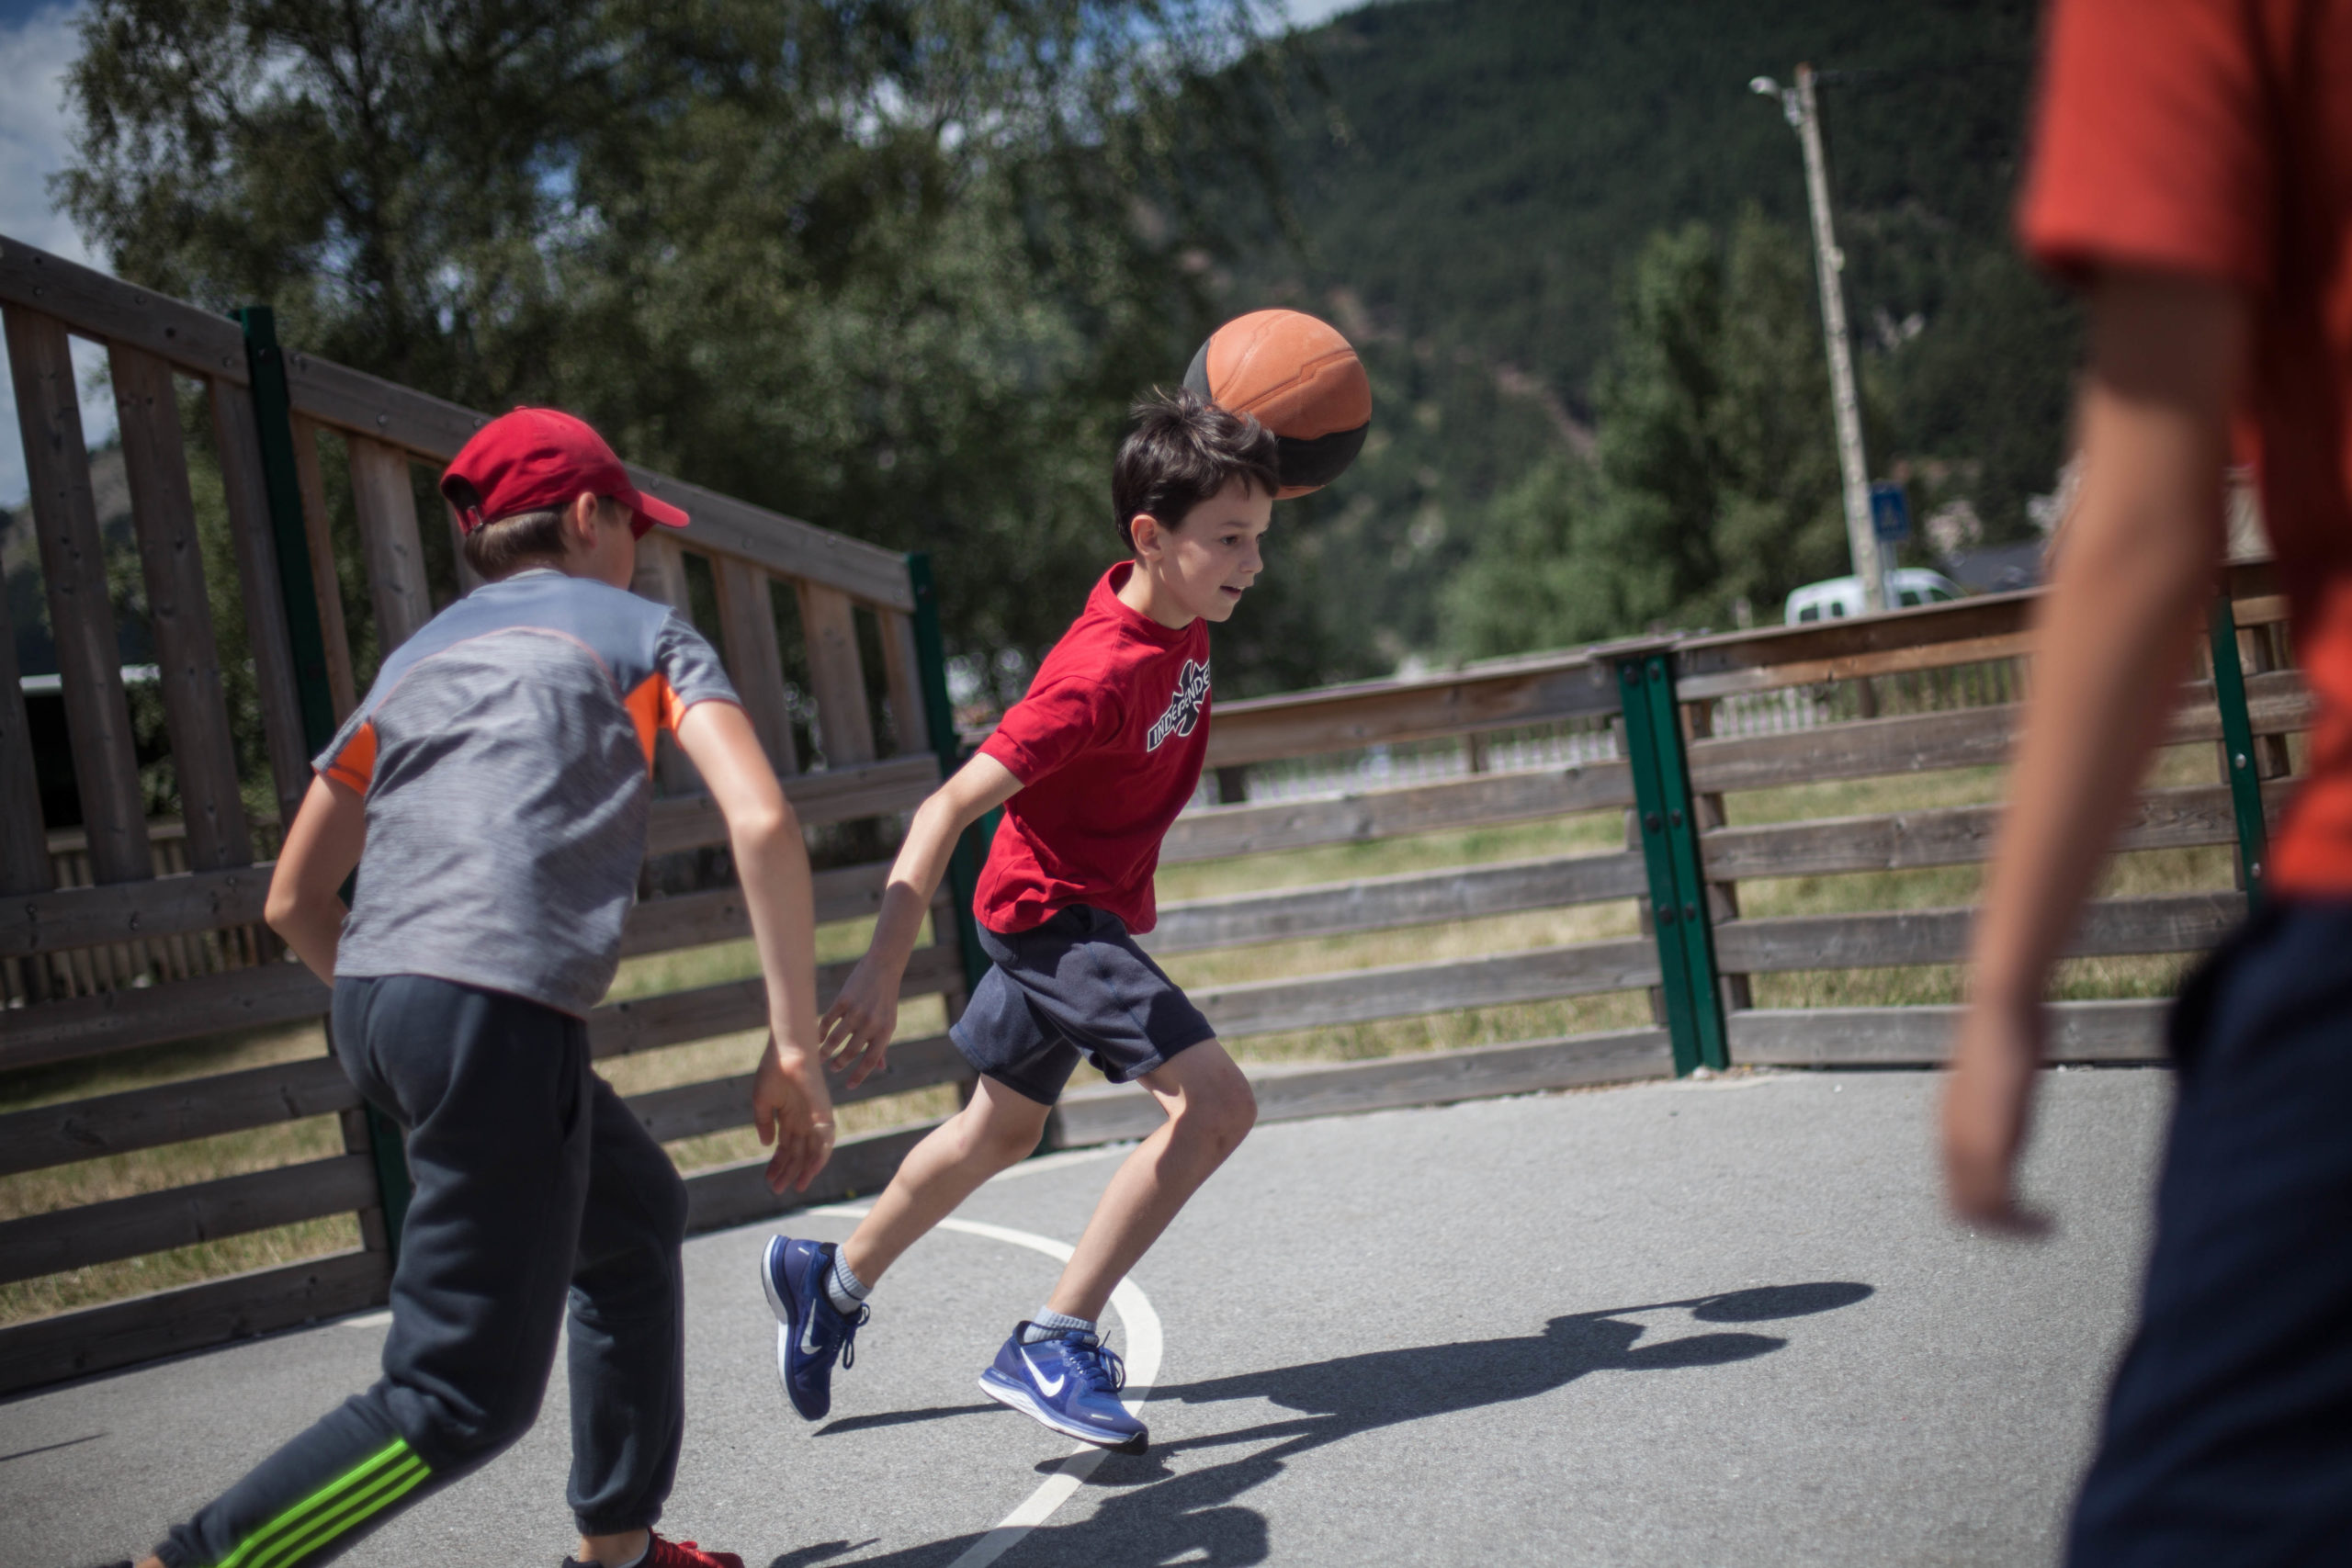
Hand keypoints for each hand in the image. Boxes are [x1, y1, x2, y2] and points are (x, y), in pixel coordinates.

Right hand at [752, 1034, 835, 1194]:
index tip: (768, 1179)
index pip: (784, 1148)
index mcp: (788, 1117)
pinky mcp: (824, 1114)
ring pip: (811, 1151)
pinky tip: (812, 1171)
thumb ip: (764, 1124)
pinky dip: (820, 1156)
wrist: (788, 1052)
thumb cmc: (773, 1071)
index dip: (776, 1164)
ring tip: (795, 1186)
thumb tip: (766, 1145)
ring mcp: (814, 1118)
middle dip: (787, 1172)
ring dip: (803, 1169)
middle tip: (777, 1189)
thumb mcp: (762, 1102)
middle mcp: (803, 1121)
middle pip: (797, 1153)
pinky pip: (826, 1139)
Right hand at [820, 954, 900, 1089]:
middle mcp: (871, 1023)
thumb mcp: (888, 1022)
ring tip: (819, 1057)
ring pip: (836, 1038)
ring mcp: (857, 1011)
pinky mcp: (843, 1000)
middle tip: (831, 1069)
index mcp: (885, 1032)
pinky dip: (821, 1032)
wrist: (883, 968)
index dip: (859, 1075)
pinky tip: (818, 1038)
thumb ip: (882, 1045)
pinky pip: (828, 1021)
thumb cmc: (885, 999)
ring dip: (825, 1050)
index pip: (871, 1060)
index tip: (849, 1087)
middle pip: (851, 1052)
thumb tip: (881, 1068)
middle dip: (839, 1064)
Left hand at [1942, 994, 2052, 1236]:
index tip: (2010, 1211)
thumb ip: (1995, 1099)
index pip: (1951, 1184)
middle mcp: (1951, 1138)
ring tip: (2044, 1231)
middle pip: (1958, 1206)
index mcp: (1949, 1124)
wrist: (2001, 1012)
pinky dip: (2025, 1222)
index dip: (1978, 1204)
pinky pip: (2000, 1202)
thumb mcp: (1996, 1075)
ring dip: (2012, 1230)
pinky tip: (2050, 1222)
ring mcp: (1968, 1143)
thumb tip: (2004, 1098)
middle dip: (1993, 1226)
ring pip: (1978, 1212)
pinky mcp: (1993, 1144)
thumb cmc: (2005, 1031)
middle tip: (2029, 1230)